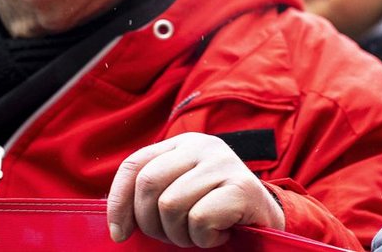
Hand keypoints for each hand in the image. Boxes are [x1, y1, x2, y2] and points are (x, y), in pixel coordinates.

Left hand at [107, 132, 284, 247]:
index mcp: (184, 144)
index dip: (118, 202)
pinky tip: (219, 234)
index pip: (135, 165)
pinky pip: (199, 218)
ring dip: (180, 234)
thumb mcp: (181, 192)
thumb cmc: (215, 211)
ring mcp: (225, 163)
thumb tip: (116, 222)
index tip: (120, 233)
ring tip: (199, 234)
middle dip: (151, 223)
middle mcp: (205, 146)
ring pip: (170, 205)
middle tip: (172, 236)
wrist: (265, 221)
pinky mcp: (242, 186)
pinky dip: (203, 238)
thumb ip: (153, 192)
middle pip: (148, 184)